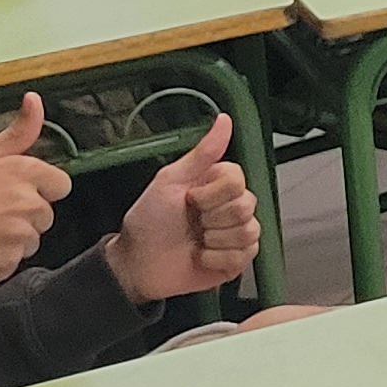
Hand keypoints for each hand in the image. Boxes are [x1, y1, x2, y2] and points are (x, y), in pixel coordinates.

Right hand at [0, 92, 70, 289]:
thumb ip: (15, 133)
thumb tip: (35, 100)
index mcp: (21, 172)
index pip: (59, 185)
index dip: (40, 190)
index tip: (15, 194)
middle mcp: (25, 203)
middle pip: (45, 216)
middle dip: (24, 217)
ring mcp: (16, 237)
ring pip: (30, 241)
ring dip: (11, 240)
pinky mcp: (5, 265)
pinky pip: (12, 263)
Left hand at [106, 116, 260, 304]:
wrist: (138, 266)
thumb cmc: (147, 223)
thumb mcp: (169, 180)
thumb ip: (202, 152)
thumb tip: (223, 121)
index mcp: (215, 185)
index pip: (238, 179)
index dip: (213, 193)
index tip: (191, 199)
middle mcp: (228, 207)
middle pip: (247, 205)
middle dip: (213, 218)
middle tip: (194, 222)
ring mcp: (233, 234)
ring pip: (249, 230)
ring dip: (216, 240)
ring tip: (197, 241)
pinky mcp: (235, 260)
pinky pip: (245, 255)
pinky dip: (218, 259)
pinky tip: (203, 256)